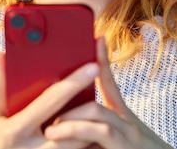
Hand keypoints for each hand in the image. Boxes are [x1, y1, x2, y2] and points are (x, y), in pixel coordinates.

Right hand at [0, 52, 99, 148]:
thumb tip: (3, 55)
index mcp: (16, 130)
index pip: (50, 101)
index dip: (74, 83)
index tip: (93, 67)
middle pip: (72, 127)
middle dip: (89, 112)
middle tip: (104, 98)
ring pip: (77, 146)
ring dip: (90, 132)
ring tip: (102, 119)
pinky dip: (85, 146)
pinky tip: (92, 139)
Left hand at [43, 37, 174, 148]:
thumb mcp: (117, 141)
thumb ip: (95, 131)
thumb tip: (66, 123)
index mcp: (123, 119)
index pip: (110, 83)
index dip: (102, 60)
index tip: (97, 38)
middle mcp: (127, 122)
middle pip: (100, 92)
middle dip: (71, 92)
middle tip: (47, 104)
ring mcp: (129, 133)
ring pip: (96, 110)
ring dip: (69, 118)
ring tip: (51, 128)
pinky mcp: (125, 146)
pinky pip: (100, 130)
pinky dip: (75, 130)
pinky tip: (58, 135)